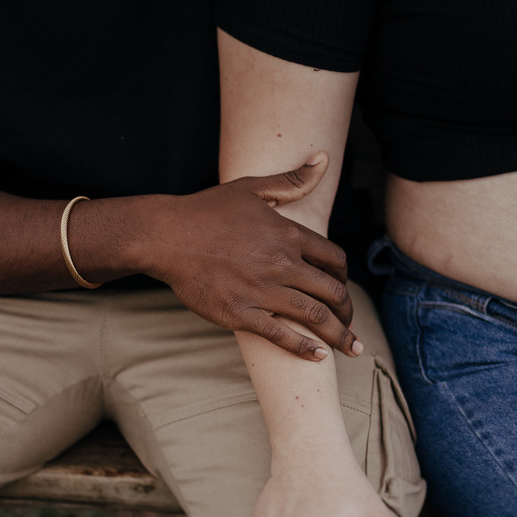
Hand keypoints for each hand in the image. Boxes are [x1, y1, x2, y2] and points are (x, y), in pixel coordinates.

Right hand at [144, 153, 360, 360]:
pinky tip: (319, 357)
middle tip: (351, 324)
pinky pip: (282, 334)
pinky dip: (305, 348)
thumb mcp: (252, 188)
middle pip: (332, 291)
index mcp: (288, 234)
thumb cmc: (206, 210)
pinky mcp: (241, 312)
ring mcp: (263, 289)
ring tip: (351, 348)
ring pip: (316, 316)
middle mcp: (282, 263)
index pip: (334, 259)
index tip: (342, 288)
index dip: (343, 277)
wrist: (165, 236)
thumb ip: (291, 181)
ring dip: (340, 335)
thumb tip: (322, 158)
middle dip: (348, 311)